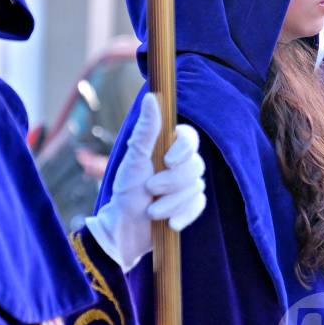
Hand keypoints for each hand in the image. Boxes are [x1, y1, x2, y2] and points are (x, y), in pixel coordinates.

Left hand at [86, 93, 205, 270]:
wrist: (124, 227)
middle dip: (171, 182)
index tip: (168, 160)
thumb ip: (146, 129)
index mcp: (168, 148)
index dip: (184, 149)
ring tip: (152, 211)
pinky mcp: (192, 206)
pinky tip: (169, 223)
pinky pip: (198, 206)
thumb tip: (151, 97)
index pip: (191, 138)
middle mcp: (182, 164)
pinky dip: (182, 215)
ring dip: (171, 202)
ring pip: (196, 187)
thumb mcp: (134, 159)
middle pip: (195, 166)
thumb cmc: (126, 190)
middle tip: (150, 189)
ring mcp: (188, 185)